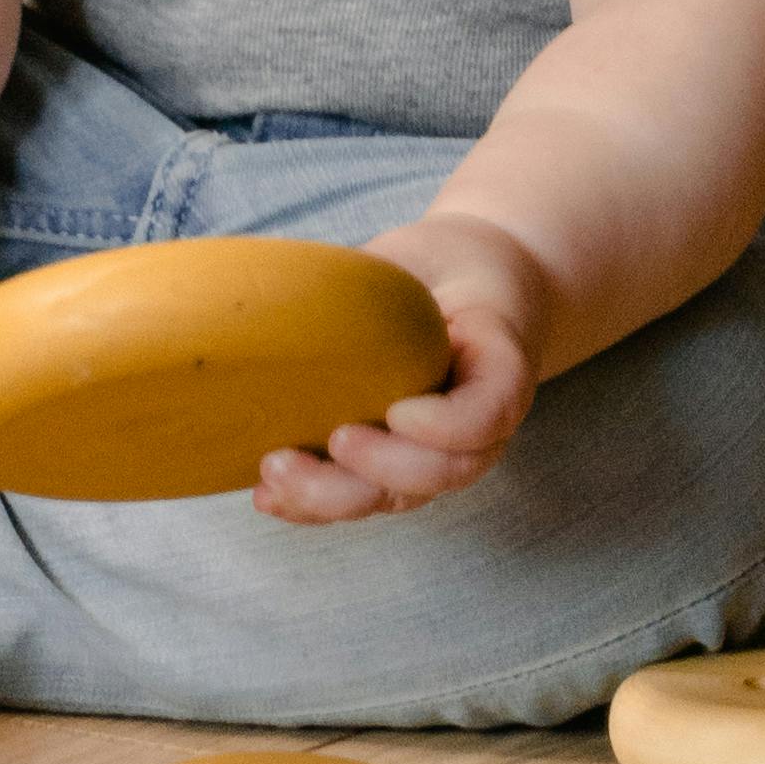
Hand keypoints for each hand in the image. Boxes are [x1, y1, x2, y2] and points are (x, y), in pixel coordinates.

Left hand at [252, 213, 548, 523]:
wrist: (460, 288)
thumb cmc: (442, 265)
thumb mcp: (432, 257)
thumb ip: (389, 282)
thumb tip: (307, 291)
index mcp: (498, 370)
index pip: (489, 414)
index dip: (447, 428)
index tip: (399, 411)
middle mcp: (474, 429)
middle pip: (440, 474)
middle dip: (382, 469)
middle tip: (336, 439)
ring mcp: (431, 455)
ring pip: (395, 497)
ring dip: (334, 496)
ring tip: (277, 470)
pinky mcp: (389, 464)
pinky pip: (358, 497)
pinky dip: (310, 506)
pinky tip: (267, 496)